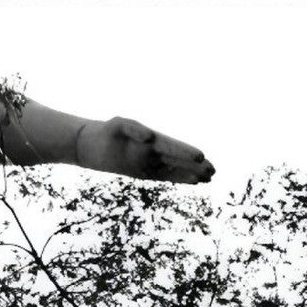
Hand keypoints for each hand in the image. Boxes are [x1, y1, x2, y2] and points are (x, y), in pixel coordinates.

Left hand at [74, 116, 214, 182]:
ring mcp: (152, 162)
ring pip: (176, 169)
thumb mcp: (118, 124)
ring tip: (209, 178)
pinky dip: (179, 179)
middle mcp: (156, 151)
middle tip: (214, 171)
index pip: (172, 146)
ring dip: (192, 174)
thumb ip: (134, 128)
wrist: (92, 144)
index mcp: (153, 138)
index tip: (200, 156)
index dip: (185, 151)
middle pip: (179, 159)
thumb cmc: (107, 132)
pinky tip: (194, 182)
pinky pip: (166, 177)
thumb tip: (150, 138)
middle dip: (195, 165)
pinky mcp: (146, 173)